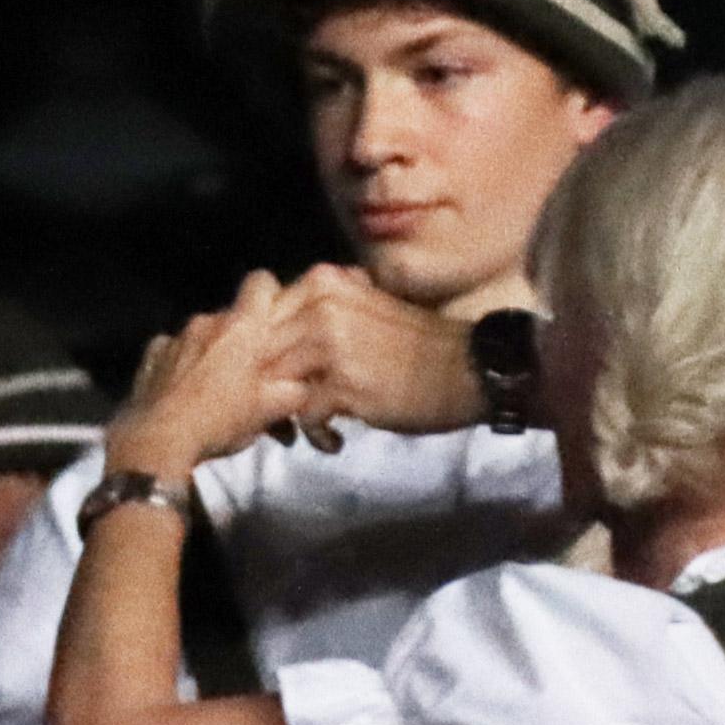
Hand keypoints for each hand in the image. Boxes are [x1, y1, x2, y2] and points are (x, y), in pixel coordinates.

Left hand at [101, 274, 301, 492]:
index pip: (261, 283)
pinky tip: (186, 390)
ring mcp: (177, 337)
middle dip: (243, 339)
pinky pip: (173, 350)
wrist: (161, 441)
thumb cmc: (219, 423)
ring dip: (213, 353)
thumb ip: (293, 392)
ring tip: (218, 390)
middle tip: (251, 374)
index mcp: (241, 329)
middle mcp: (208, 322)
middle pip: (233, 315)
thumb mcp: (268, 411)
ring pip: (204, 334)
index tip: (274, 318)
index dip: (270, 295)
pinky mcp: (153, 356)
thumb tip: (306, 388)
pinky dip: (182, 364)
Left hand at [236, 270, 483, 443]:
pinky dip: (315, 434)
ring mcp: (329, 344)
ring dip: (286, 415)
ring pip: (276, 384)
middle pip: (260, 353)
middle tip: (281, 414)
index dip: (259, 356)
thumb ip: (321, 313)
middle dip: (263, 389)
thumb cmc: (416, 346)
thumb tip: (278, 334)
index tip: (272, 382)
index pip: (261, 317)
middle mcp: (320, 306)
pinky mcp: (342, 383)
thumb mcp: (363, 311)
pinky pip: (304, 414)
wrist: (465, 368)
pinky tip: (332, 441)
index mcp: (322, 283)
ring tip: (307, 429)